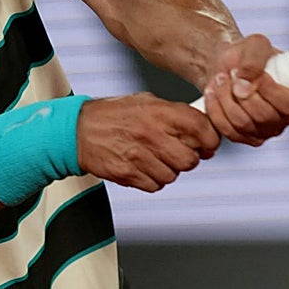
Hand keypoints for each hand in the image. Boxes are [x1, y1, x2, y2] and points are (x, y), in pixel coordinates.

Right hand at [76, 93, 220, 192]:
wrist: (78, 129)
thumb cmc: (113, 114)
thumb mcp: (146, 102)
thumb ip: (174, 114)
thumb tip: (202, 128)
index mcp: (159, 112)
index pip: (201, 128)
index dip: (210, 140)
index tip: (208, 144)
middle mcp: (150, 133)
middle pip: (190, 159)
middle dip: (189, 159)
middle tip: (180, 154)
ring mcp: (138, 155)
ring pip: (173, 176)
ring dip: (169, 170)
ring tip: (156, 159)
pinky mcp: (127, 173)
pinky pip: (155, 186)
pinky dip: (152, 180)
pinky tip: (143, 167)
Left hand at [201, 34, 288, 145]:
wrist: (230, 66)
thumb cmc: (249, 54)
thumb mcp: (255, 44)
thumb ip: (254, 60)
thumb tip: (244, 83)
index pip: (288, 104)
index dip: (266, 90)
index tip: (246, 72)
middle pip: (264, 116)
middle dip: (240, 93)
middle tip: (229, 73)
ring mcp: (270, 130)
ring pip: (243, 124)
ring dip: (225, 99)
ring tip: (220, 78)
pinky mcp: (249, 137)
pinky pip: (229, 131)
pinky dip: (216, 110)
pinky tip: (213, 92)